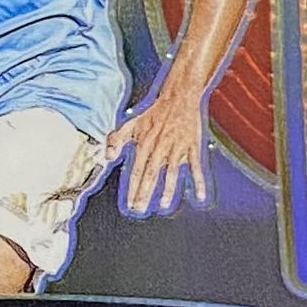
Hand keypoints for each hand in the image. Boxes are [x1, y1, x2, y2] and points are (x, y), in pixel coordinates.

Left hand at [108, 80, 211, 218]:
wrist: (179, 98)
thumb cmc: (154, 113)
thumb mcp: (131, 123)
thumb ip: (116, 140)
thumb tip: (107, 157)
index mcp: (145, 143)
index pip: (137, 170)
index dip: (133, 188)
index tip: (130, 204)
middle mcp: (160, 147)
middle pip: (151, 174)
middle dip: (145, 193)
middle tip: (140, 208)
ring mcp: (177, 148)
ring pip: (172, 173)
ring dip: (168, 190)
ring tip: (163, 205)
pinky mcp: (192, 147)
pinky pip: (196, 167)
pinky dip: (199, 182)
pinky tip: (200, 196)